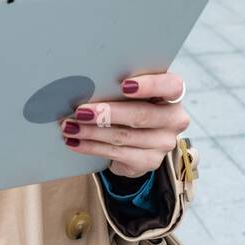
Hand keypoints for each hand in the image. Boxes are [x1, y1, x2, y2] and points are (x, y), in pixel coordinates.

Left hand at [60, 73, 188, 177]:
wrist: (140, 141)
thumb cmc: (133, 105)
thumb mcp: (133, 94)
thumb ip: (121, 87)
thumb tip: (86, 83)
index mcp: (173, 94)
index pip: (171, 86)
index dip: (150, 85)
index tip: (124, 85)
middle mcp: (174, 119)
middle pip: (141, 115)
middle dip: (107, 112)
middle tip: (81, 111)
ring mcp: (164, 143)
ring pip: (124, 136)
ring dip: (92, 132)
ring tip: (70, 127)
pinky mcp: (150, 161)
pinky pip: (117, 153)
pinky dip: (92, 147)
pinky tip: (75, 142)